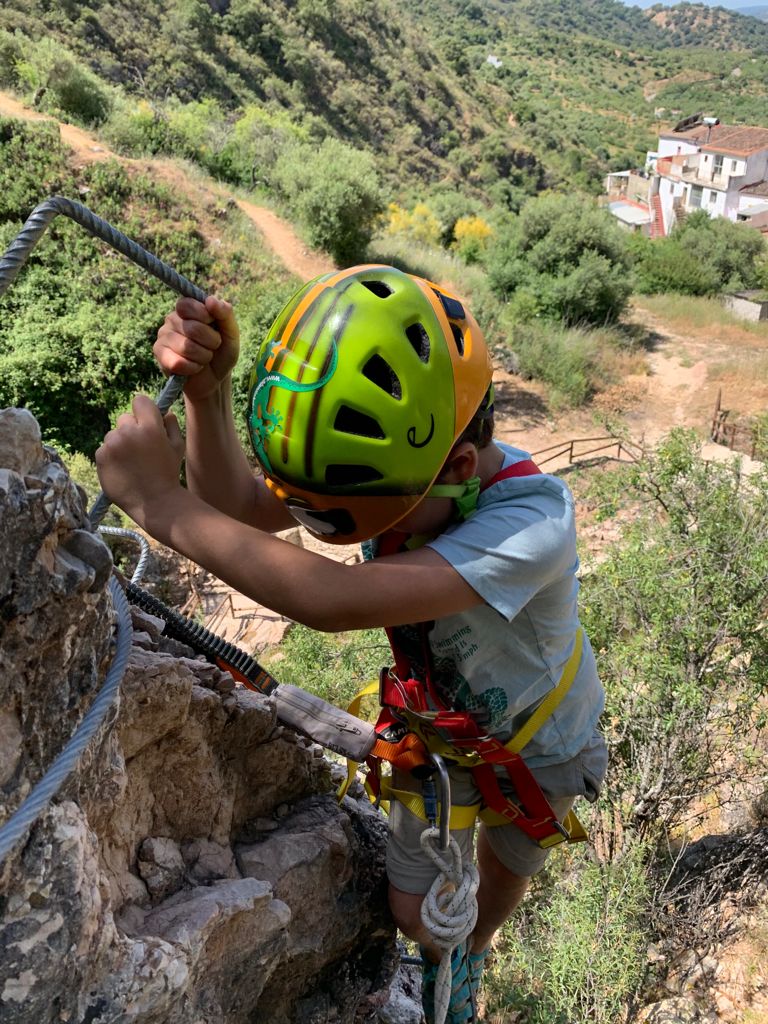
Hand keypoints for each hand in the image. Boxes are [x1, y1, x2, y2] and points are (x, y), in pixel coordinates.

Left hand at [96, 395, 185, 526]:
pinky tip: (122, 470)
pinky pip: (104, 449)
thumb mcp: (178, 447)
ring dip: (120, 444)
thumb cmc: (168, 474)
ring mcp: (112, 444)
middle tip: (140, 449)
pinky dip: (111, 457)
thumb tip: (165, 412)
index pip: (140, 401)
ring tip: (132, 463)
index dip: (144, 410)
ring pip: (113, 435)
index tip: (146, 421)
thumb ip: (171, 425)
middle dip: (131, 429)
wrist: (154, 502)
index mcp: (150, 427)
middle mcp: (129, 432)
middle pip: (124, 418)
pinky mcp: (101, 457)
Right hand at [154, 295, 239, 402]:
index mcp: (187, 309)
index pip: (188, 305)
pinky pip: (177, 362)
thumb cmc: (222, 353)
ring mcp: (163, 337)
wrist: (215, 379)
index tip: (214, 326)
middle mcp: (172, 320)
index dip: (205, 317)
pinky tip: (194, 367)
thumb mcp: (231, 333)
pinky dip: (193, 368)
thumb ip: (225, 314)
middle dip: (211, 342)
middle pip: (191, 328)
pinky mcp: (159, 355)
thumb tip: (210, 300)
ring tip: (204, 358)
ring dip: (203, 357)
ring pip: (186, 347)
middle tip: (212, 347)